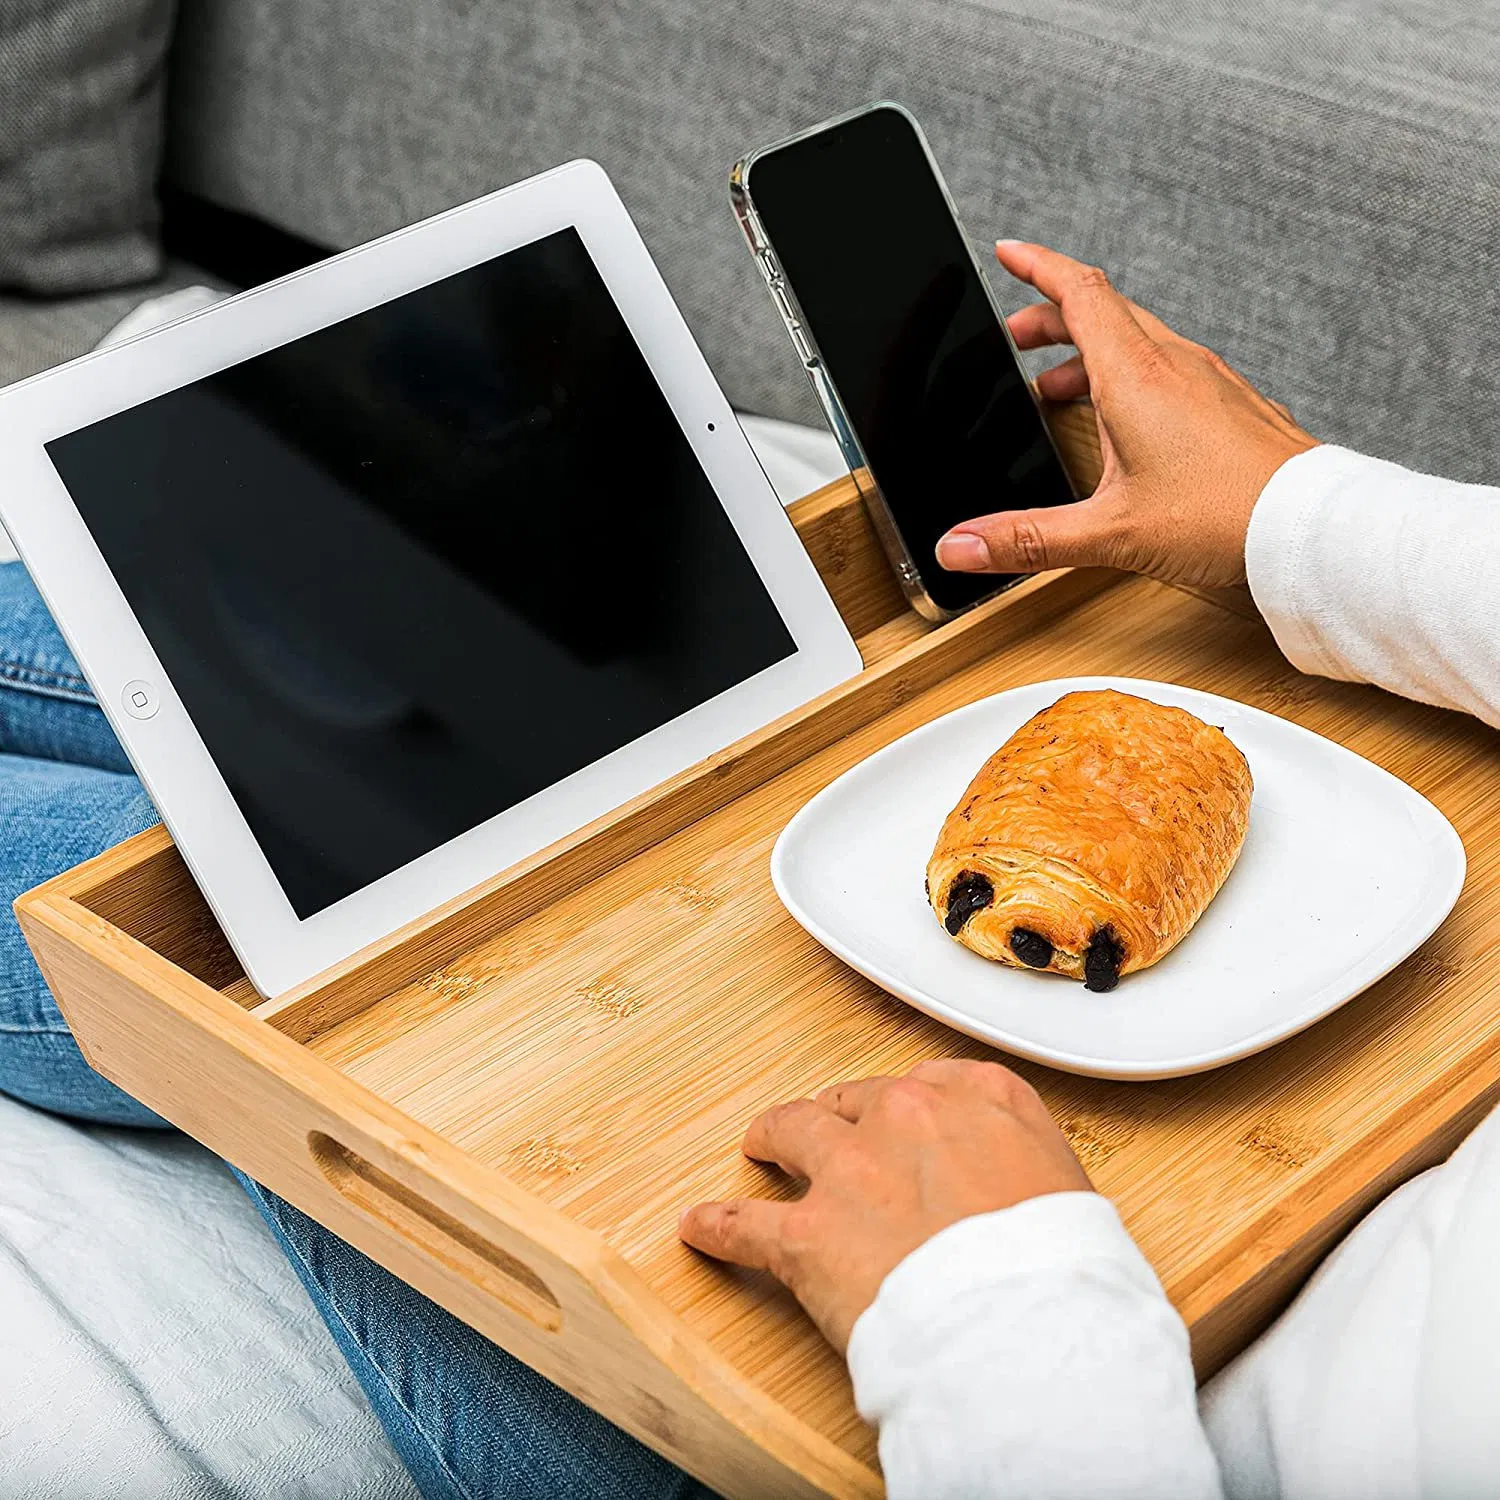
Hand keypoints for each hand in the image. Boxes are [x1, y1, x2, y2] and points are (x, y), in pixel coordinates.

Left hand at [678, 1059, 1089, 1353]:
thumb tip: (1023, 1204)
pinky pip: (745, 1223)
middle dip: (846, 1116)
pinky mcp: (807, 1232)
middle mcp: (910, 1116)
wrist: (1025, 1323)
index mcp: (983, 1100)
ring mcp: (851, 1168)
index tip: (905, 1116)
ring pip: (793, 1131)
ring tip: (761, 1145)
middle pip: (861, 1100)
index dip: (913, 1105)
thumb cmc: (1064, 1272)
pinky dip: (719, 1226)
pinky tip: (701, 1228)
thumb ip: (1032, 1175)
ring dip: (774, 1137)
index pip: (935, 1083)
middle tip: (836, 1135)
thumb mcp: (1073, 1199)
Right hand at [933, 240, 1318, 589]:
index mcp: (1136, 375)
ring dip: (1091, 354)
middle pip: (1104, 312)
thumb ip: (1028, 539)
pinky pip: (1170, 371)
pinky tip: (1127, 425)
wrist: (1312, 530)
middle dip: (1052, 319)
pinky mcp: (1231, 406)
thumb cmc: (1228, 519)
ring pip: (1138, 341)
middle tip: (1018, 340)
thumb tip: (962, 545)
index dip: (1038, 267)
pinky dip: (1131, 380)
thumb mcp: (1109, 533)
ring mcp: (1208, 382)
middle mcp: (1175, 365)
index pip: (1079, 292)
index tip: (1008, 254)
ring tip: (1060, 391)